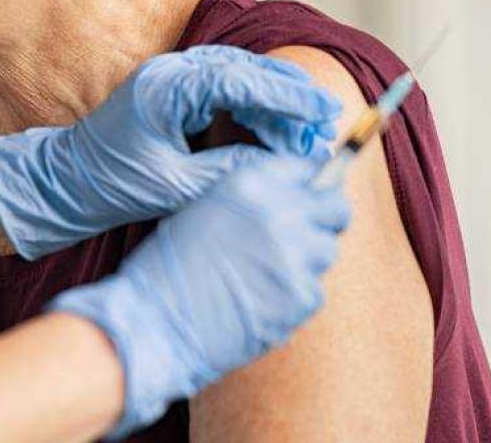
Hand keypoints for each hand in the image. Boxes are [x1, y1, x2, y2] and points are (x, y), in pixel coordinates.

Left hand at [0, 45, 341, 258]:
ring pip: (238, 77)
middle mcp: (170, 72)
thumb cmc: (110, 186)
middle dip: (289, 96)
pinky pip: (223, 89)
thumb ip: (229, 172)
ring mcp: (170, 78)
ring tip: (309, 129)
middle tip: (326, 121)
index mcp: (167, 88)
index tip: (322, 113)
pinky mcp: (172, 92)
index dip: (287, 97)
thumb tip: (281, 168)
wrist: (63, 184)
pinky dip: (253, 107)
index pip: (241, 80)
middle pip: (246, 70)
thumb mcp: (176, 187)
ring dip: (274, 101)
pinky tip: (275, 130)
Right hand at [49, 155, 350, 437]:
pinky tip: (261, 302)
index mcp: (251, 183)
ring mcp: (295, 255)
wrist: (155, 322)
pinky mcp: (301, 297)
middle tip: (305, 236)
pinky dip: (294, 298)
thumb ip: (252, 198)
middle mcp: (280, 212)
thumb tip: (295, 197)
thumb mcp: (205, 208)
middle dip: (324, 220)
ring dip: (306, 261)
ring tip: (266, 276)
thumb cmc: (169, 267)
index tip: (308, 199)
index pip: (308, 169)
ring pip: (326, 251)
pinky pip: (314, 291)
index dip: (310, 186)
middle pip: (335, 208)